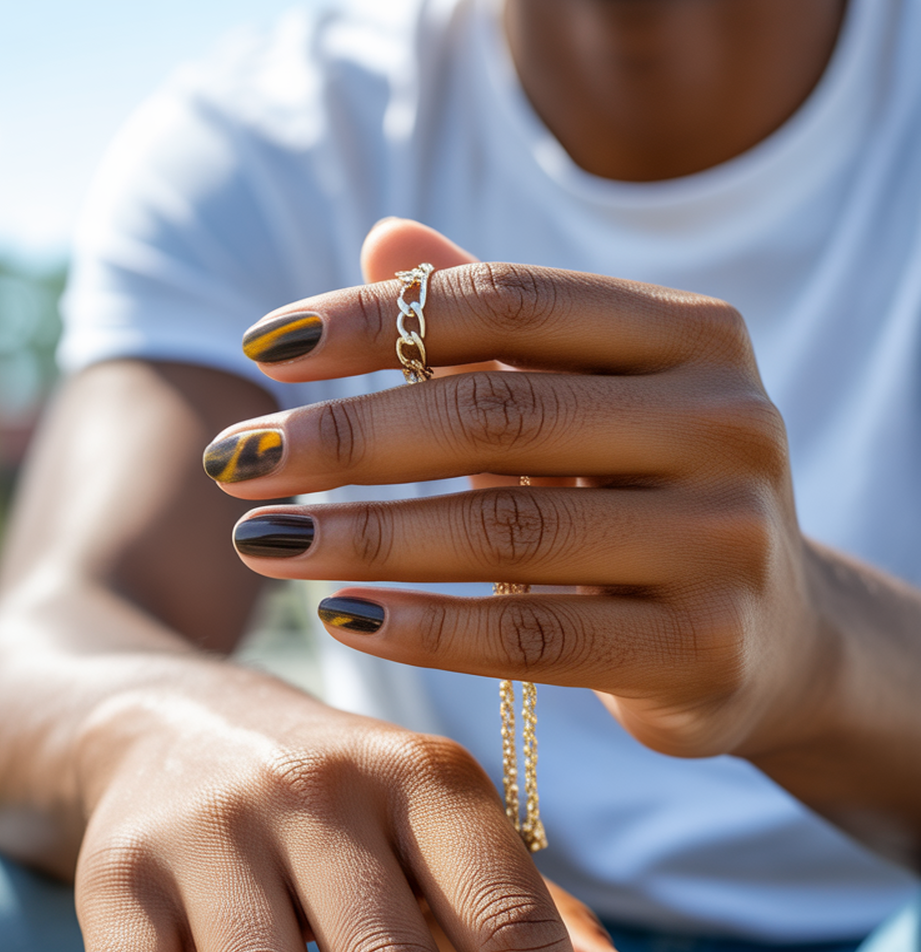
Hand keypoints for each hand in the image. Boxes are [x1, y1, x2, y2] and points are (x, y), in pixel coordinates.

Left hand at [212, 219, 830, 766]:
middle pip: (498, 415)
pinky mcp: (703, 649)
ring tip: (263, 541)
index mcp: (697, 339)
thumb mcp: (587, 404)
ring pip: (510, 529)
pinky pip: (535, 636)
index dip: (377, 320)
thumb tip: (381, 241)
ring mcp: (727, 542)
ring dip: (365, 537)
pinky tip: (344, 617)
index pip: (511, 302)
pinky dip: (426, 629)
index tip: (264, 347)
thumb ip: (497, 329)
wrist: (773, 642)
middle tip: (238, 463)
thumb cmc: (647, 503)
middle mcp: (730, 425)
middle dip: (347, 438)